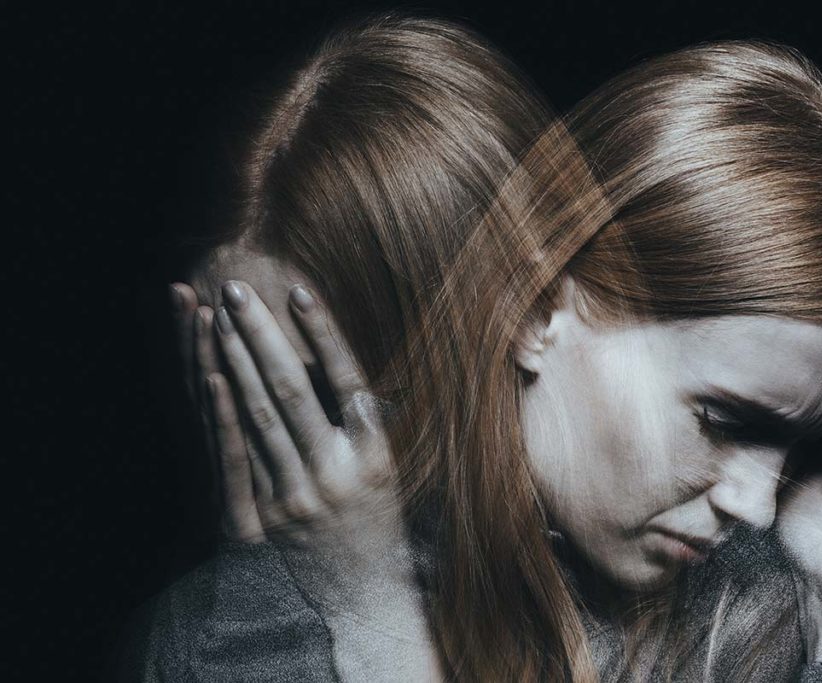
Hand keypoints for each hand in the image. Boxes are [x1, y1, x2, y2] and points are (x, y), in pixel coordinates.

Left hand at [174, 279, 443, 680]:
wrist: (364, 590)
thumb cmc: (382, 517)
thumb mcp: (391, 465)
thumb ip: (369, 419)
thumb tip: (344, 364)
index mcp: (376, 453)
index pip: (345, 379)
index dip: (322, 333)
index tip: (299, 290)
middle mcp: (337, 470)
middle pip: (292, 389)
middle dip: (260, 335)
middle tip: (235, 290)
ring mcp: (299, 493)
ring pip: (260, 414)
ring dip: (235, 361)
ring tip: (219, 318)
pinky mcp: (269, 512)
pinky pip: (243, 452)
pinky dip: (225, 410)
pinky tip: (212, 377)